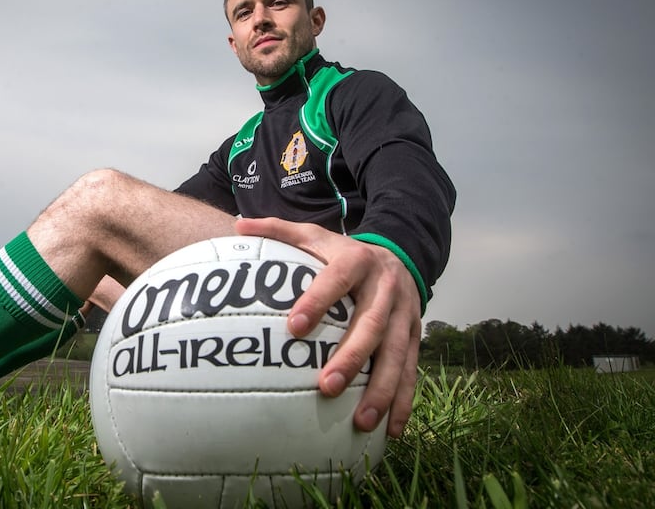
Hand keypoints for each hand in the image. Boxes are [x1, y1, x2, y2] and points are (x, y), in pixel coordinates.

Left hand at [235, 217, 420, 438]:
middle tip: (327, 386)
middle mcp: (387, 287)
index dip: (317, 299)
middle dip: (352, 357)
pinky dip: (403, 401)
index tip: (294, 326)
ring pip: (397, 354)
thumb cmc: (344, 254)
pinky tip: (390, 430)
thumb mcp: (315, 236)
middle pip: (372, 325)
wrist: (399, 252)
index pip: (337, 278)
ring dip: (382, 389)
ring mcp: (406, 313)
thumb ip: (278, 230)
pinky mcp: (416, 335)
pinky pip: (412, 370)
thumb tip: (238, 225)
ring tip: (362, 420)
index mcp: (358, 260)